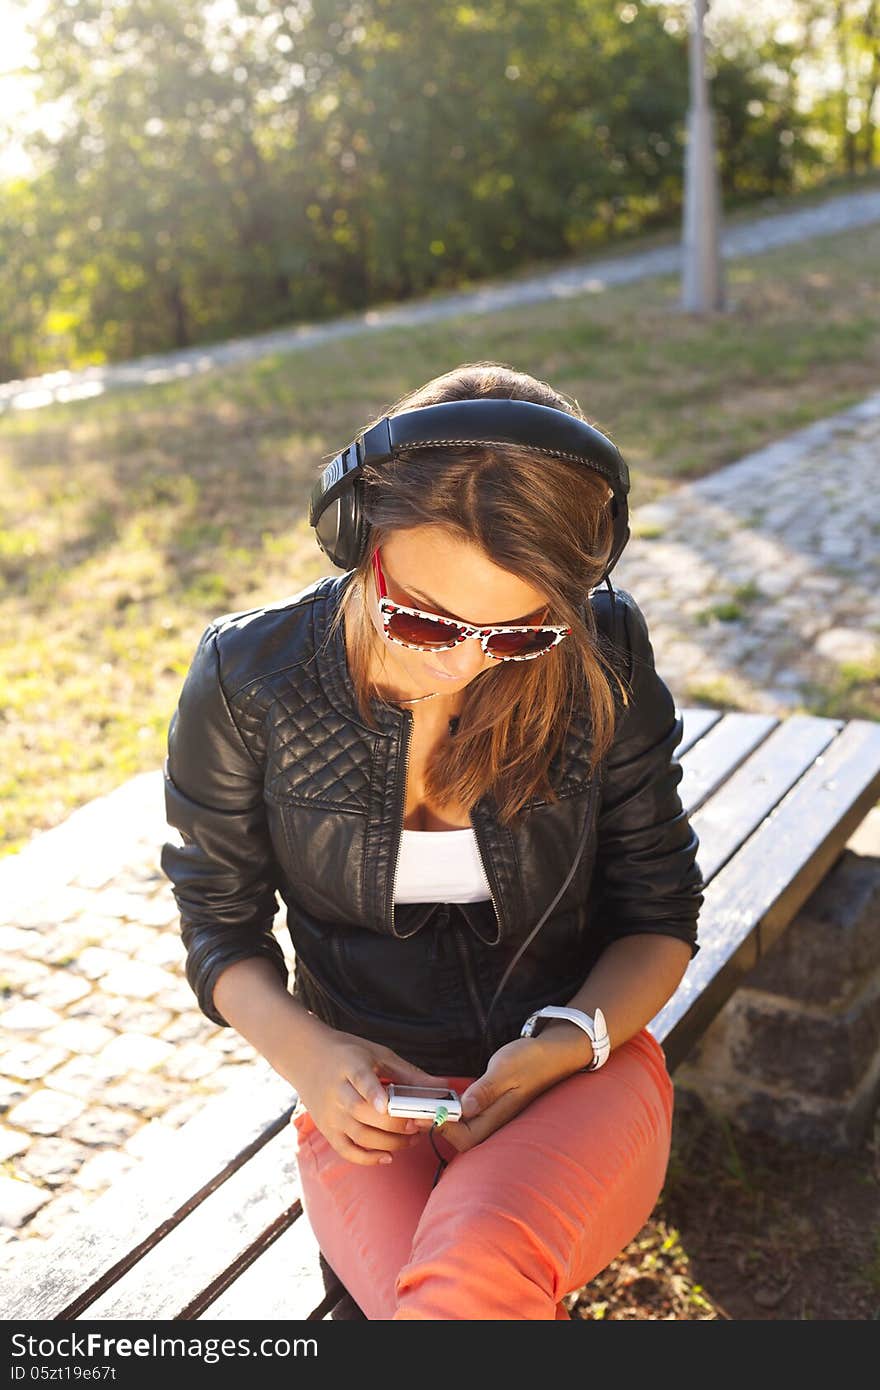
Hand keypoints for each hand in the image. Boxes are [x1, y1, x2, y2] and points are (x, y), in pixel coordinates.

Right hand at [292, 1026, 448, 1166]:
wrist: (305, 1056)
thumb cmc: (347, 1054)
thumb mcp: (377, 1054)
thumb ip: (408, 1073)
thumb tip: (444, 1086)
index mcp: (349, 1066)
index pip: (361, 1081)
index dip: (374, 1094)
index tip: (387, 1106)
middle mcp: (337, 1092)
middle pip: (365, 1114)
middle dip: (396, 1124)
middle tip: (421, 1124)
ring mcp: (331, 1114)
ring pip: (360, 1135)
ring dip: (390, 1142)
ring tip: (413, 1139)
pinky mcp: (327, 1130)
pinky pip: (347, 1151)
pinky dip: (367, 1159)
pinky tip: (388, 1156)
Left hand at [437, 1025, 590, 1155]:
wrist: (553, 1055)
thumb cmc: (531, 1060)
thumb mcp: (505, 1068)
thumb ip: (485, 1089)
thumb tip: (464, 1108)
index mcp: (500, 1117)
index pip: (466, 1139)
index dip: (444, 1129)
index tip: (429, 1111)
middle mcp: (497, 1122)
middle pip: (463, 1139)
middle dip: (442, 1126)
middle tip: (424, 1107)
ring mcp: (496, 1116)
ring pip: (467, 1128)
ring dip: (448, 1118)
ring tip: (433, 1103)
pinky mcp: (495, 1107)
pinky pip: (472, 1117)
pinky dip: (458, 1111)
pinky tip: (450, 1098)